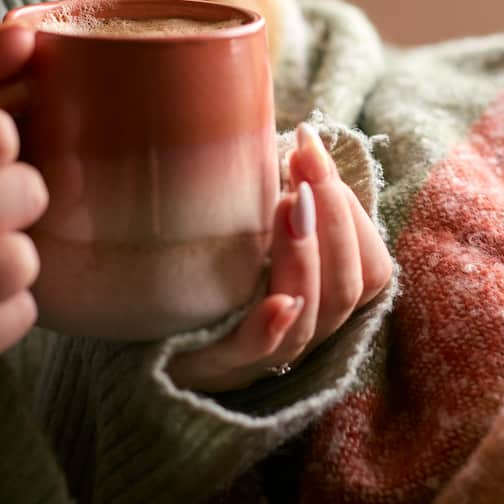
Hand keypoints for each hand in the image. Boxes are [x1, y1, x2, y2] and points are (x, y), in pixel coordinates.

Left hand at [168, 123, 392, 391]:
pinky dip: (272, 328)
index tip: (312, 151)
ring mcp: (262, 355)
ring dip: (306, 255)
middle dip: (333, 216)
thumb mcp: (248, 226)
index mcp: (319, 300)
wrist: (133, 322)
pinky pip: (255, 355)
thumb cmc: (202, 264)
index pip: (370, 269)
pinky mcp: (214, 366)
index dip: (353, 213)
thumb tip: (302, 137)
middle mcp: (303, 332)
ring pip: (313, 316)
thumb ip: (283, 196)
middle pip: (347, 287)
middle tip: (304, 160)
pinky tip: (279, 302)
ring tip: (287, 201)